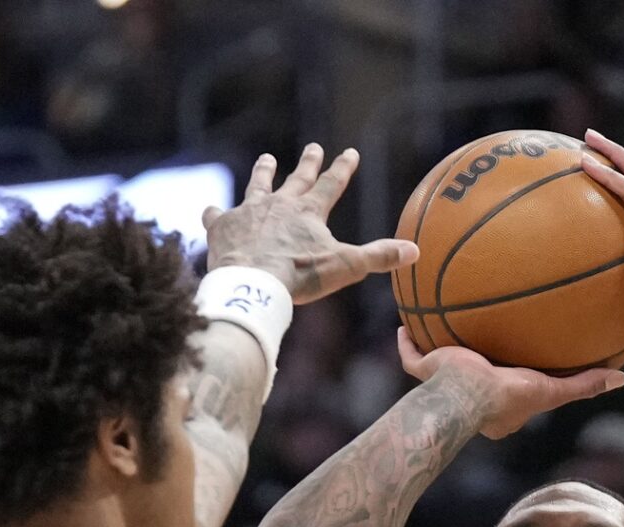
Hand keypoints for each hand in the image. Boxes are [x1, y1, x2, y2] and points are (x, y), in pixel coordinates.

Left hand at [205, 145, 415, 305]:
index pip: (331, 184)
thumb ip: (379, 257)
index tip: (350, 152)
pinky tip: (209, 211)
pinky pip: (216, 216)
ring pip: (257, 185)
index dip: (342, 168)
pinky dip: (214, 214)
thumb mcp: (346, 267)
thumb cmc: (300, 276)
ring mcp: (249, 211)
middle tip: (313, 148)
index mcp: (309, 212)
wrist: (253, 282)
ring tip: (267, 159)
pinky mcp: (223, 226)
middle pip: (296, 178)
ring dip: (263, 172)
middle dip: (308, 162)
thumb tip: (414, 251)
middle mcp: (279, 203)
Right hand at [396, 334, 623, 440]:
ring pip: (440, 365)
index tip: (522, 361)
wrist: (462, 396)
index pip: (509, 390)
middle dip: (478, 361)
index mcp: (496, 406)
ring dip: (441, 350)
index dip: (515, 377)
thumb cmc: (505, 397)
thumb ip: (584, 385)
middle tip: (487, 339)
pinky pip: (412, 356)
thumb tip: (621, 378)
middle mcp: (468, 396)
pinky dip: (407, 343)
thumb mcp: (551, 391)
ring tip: (444, 324)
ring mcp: (443, 385)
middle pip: (474, 376)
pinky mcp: (424, 371)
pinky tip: (404, 322)